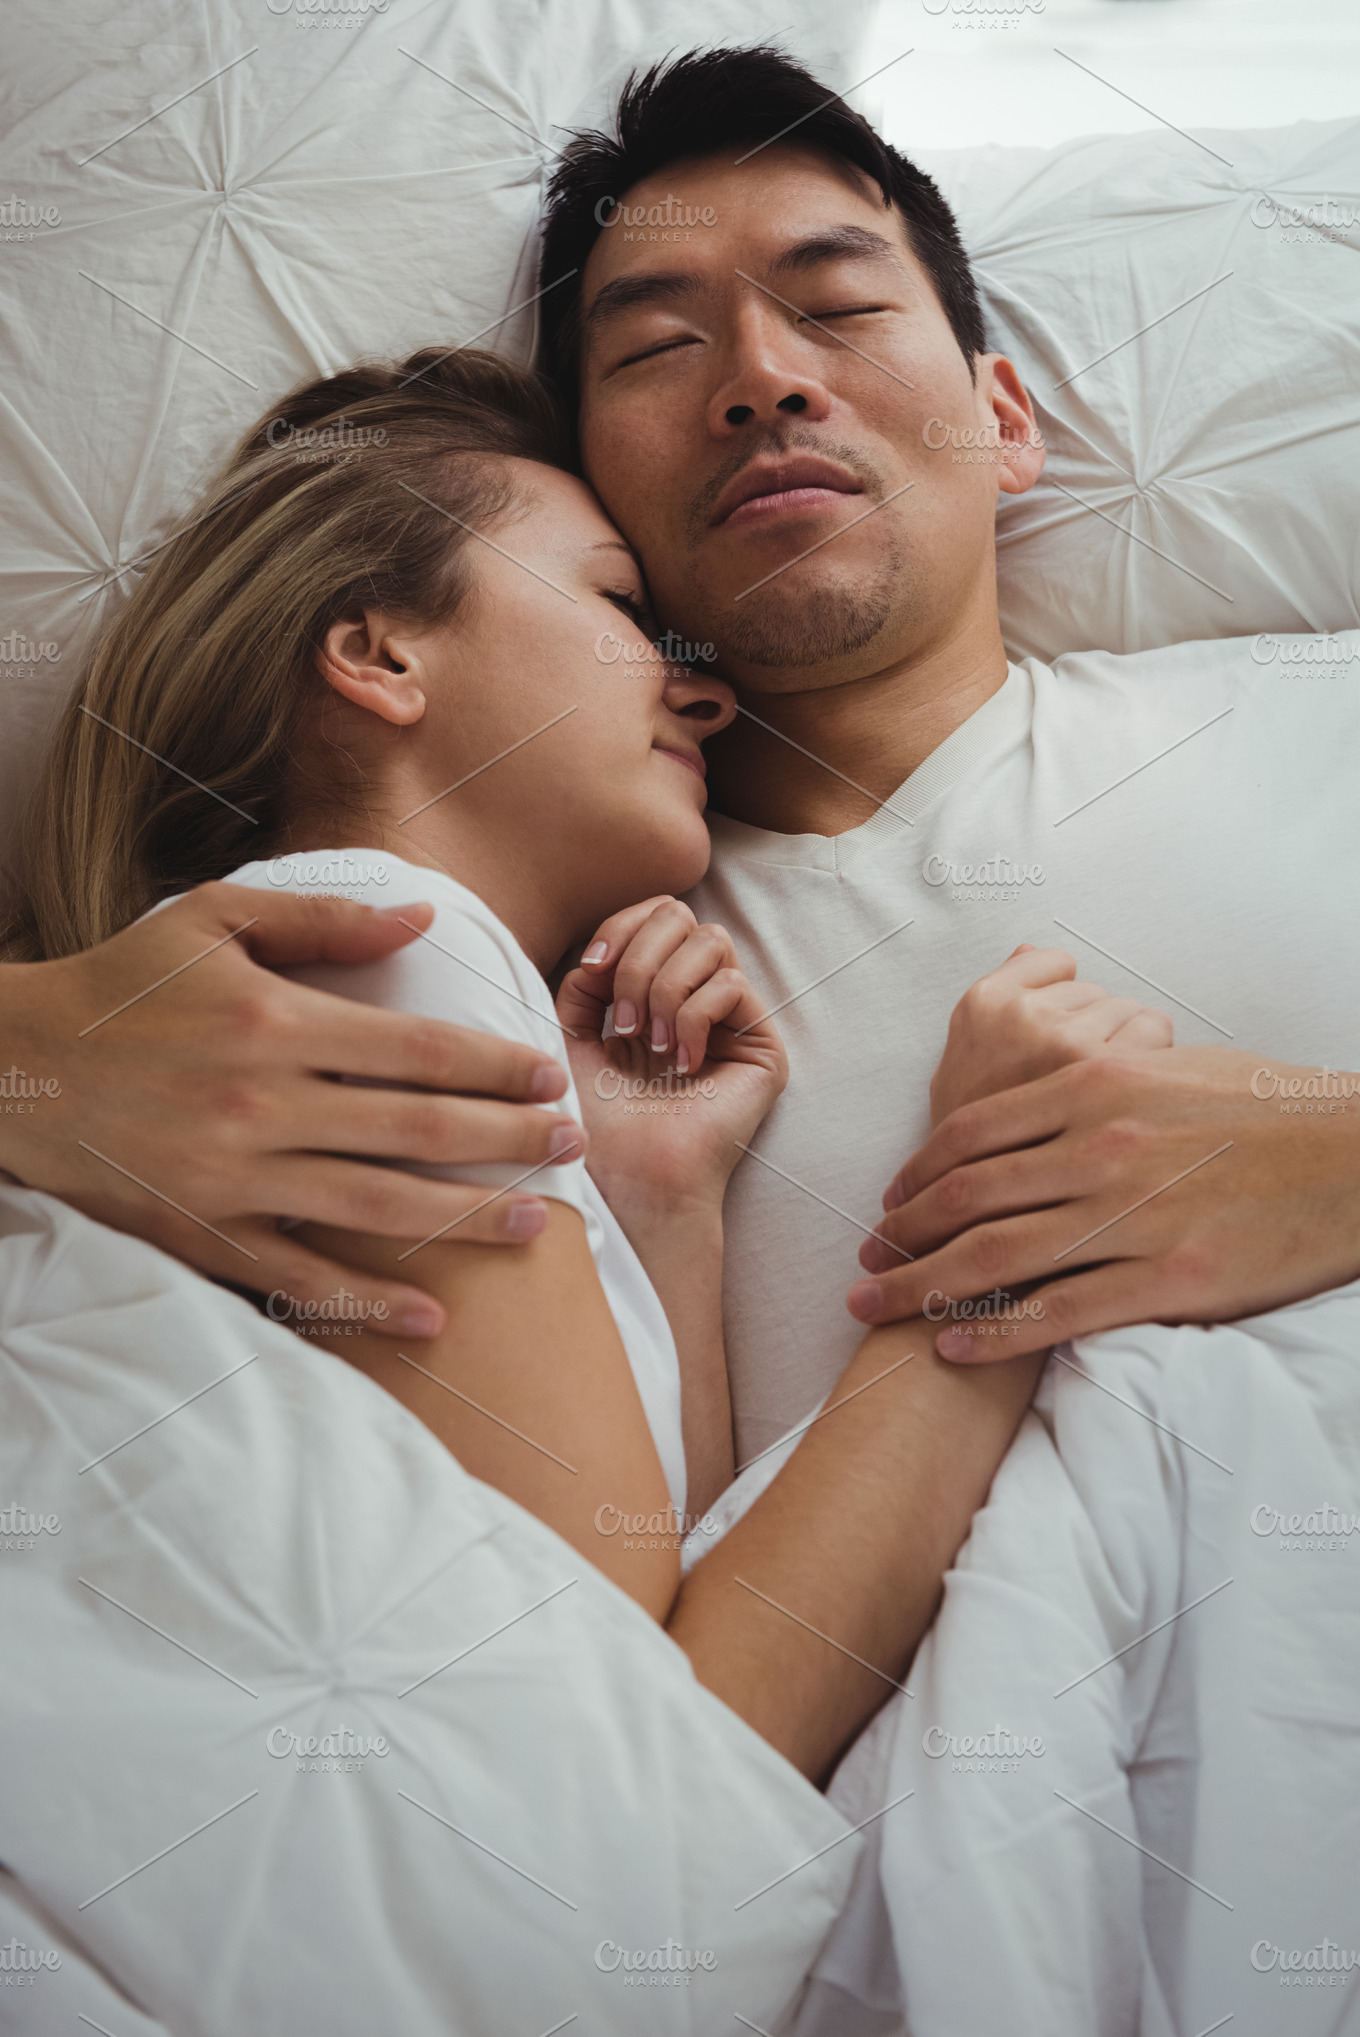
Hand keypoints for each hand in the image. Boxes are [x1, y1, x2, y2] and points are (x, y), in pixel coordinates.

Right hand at [0, 884, 581, 1336]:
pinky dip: (368, 1300)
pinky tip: (433, 1314)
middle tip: (572, 1147)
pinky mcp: (202, 1232)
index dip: (497, 1065)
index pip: (420, 1049)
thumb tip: (427, 915)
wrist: (15, 1067)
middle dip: (508, 1139)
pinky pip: (301, 1275)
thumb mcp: (214, 920)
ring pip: (377, 1207)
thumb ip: (326, 918)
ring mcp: (235, 1177)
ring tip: (537, 1223)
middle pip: (418, 1128)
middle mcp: (265, 1103)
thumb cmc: (122, 983)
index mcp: (278, 1021)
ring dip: (466, 1217)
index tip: (549, 1076)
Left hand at [556, 896, 786, 1212]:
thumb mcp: (571, 1033)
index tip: (591, 970)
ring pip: (711, 941)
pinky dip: (694, 1019)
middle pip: (681, 915)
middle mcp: (696, 997)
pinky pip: (731, 986)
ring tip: (650, 1045)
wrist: (628, 1174)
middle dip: (639, 960)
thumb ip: (586, 980)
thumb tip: (607, 947)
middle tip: (622, 1023)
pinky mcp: (763, 1046)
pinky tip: (683, 1065)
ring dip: (665, 989)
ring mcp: (732, 1020)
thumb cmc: (595, 1117)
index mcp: (653, 990)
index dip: (622, 927)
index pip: (655, 914)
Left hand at [848, 1044, 1359, 1358]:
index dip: (916, 1174)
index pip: (972, 1133)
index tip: (888, 1202)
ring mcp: (1131, 1215)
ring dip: (922, 1288)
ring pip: (997, 1256)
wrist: (1356, 1158)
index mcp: (1094, 1086)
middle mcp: (1100, 1147)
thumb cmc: (1268, 1108)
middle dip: (899, 1236)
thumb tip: (1043, 1100)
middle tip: (861, 1266)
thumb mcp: (1169, 1067)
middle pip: (966, 1197)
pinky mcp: (1167, 1280)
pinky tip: (956, 1347)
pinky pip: (1060, 1312)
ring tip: (878, 1311)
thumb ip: (1095, 1083)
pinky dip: (996, 1332)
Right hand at [928, 943, 1172, 1125]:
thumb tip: (1028, 950)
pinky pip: (1154, 1031)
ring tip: (1097, 1094)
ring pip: (1128, 1009)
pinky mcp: (1108, 1073)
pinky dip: (1152, 1058)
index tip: (1054, 1033)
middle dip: (1092, 1028)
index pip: (1053, 961)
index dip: (1060, 999)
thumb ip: (998, 1002)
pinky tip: (1126, 1096)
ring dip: (1124, 1046)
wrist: (989, 1206)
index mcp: (982, 1006)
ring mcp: (1065, 1043)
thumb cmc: (983, 1142)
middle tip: (1072, 1079)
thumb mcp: (962, 1062)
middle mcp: (1022, 1018)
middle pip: (1095, 990)